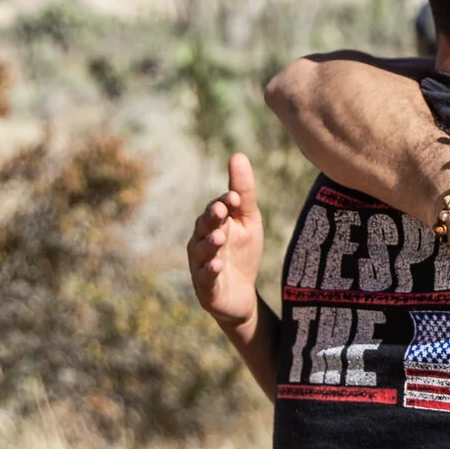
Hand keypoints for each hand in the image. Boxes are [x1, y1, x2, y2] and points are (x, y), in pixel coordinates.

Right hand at [187, 153, 263, 332]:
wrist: (241, 293)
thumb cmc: (241, 251)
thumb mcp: (248, 220)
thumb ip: (242, 192)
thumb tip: (238, 155)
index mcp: (211, 224)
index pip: (216, 209)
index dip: (223, 203)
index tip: (233, 197)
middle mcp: (201, 241)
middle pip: (204, 226)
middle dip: (212, 218)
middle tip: (221, 209)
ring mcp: (201, 264)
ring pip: (203, 251)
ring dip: (210, 244)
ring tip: (220, 237)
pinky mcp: (206, 287)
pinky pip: (206, 278)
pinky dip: (210, 271)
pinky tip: (217, 266)